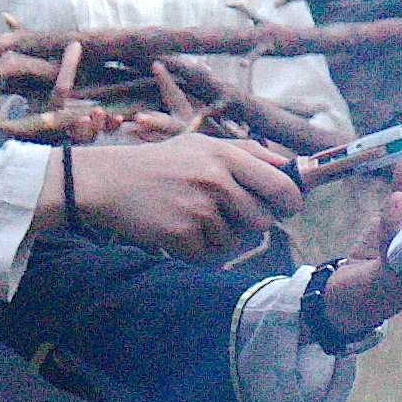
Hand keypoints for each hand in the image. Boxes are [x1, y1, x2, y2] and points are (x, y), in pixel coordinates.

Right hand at [69, 134, 305, 255]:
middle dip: (249, 223)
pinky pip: (207, 255)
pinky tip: (177, 230)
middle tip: (225, 214)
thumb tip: (290, 167)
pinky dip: (195, 250)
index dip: (291, 202)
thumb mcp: (202, 145)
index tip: (287, 208)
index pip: (281, 186)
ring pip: (234, 242)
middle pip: (262, 221)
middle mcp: (215, 180)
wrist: (110, 181)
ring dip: (217, 237)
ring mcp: (197, 208)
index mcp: (225, 155)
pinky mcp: (179, 234)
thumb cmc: (162, 163)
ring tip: (191, 216)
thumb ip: (247, 154)